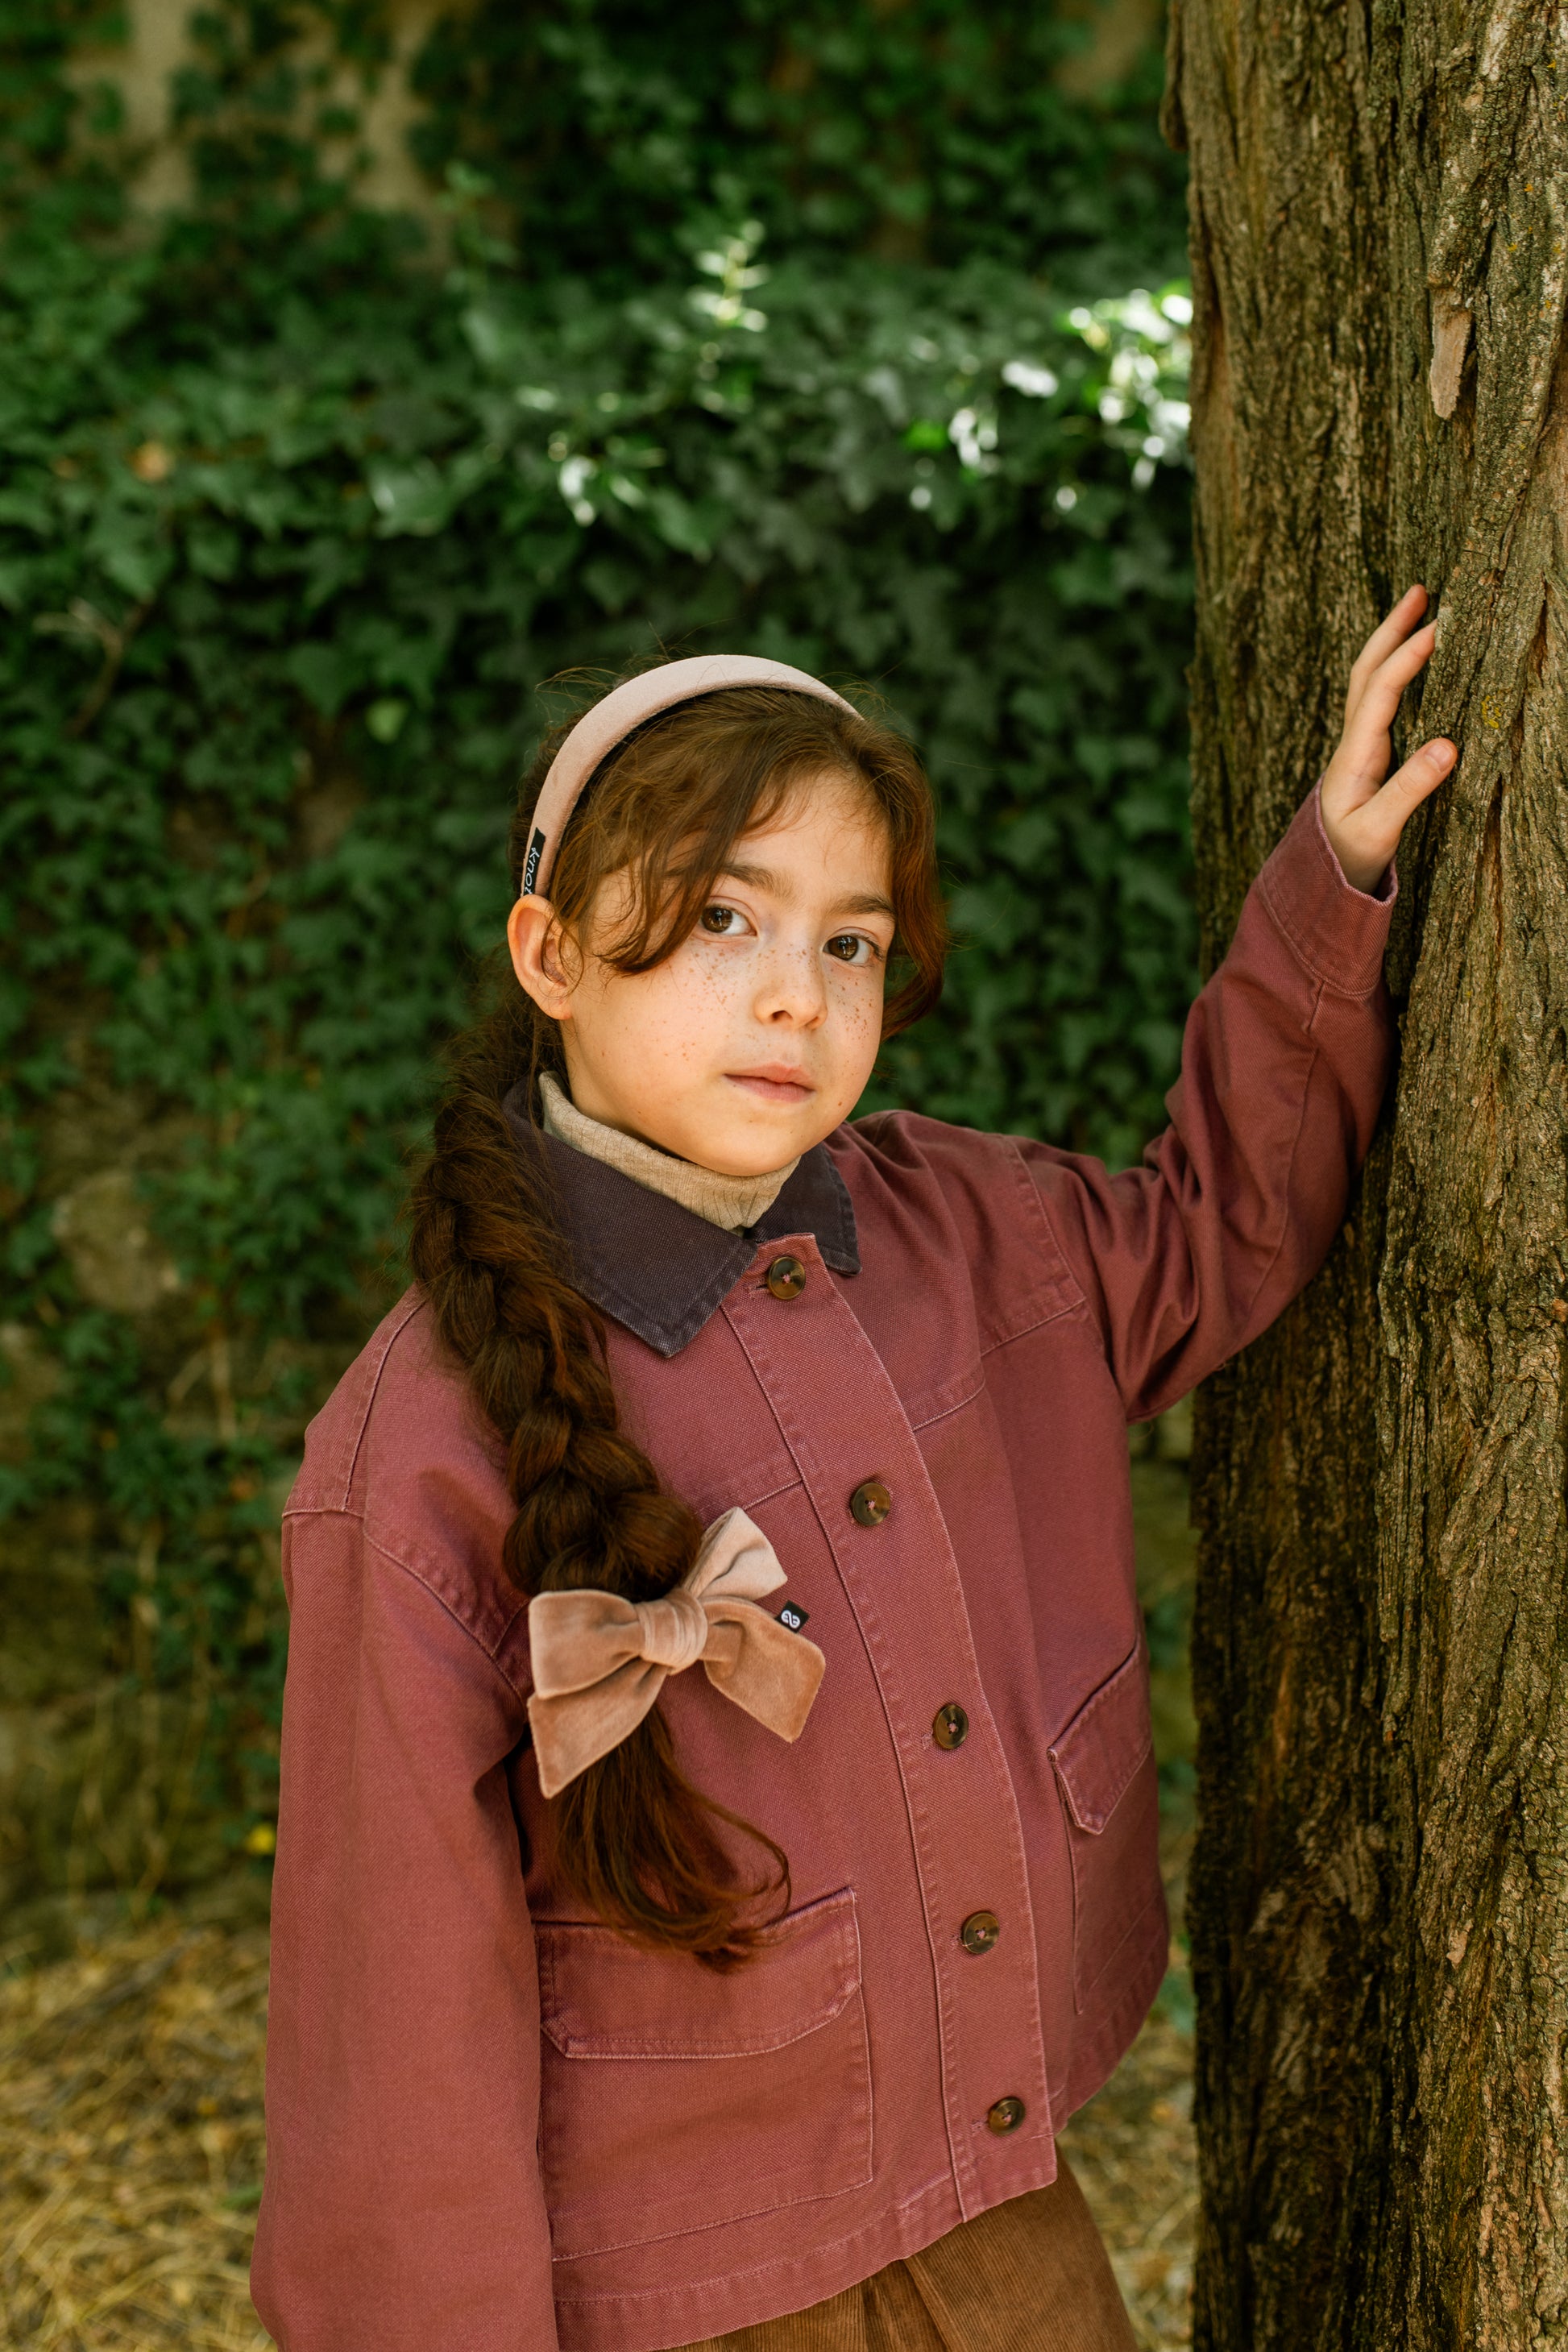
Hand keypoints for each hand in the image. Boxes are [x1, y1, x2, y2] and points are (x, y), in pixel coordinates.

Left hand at [1320, 585, 1455, 893]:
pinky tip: (1412, 657)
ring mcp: (1356, 746)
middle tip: (1422, 590)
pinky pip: (1379, 698)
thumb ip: (1411, 789)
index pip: (1381, 691)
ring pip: (1368, 680)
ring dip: (1390, 641)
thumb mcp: (1380, 830)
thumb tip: (1449, 745)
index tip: (1441, 627)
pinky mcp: (1366, 754)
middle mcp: (1351, 743)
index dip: (1409, 656)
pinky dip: (1395, 668)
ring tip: (1418, 607)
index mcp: (1354, 756)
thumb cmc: (1349, 857)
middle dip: (1391, 629)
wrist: (1320, 878)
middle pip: (1366, 671)